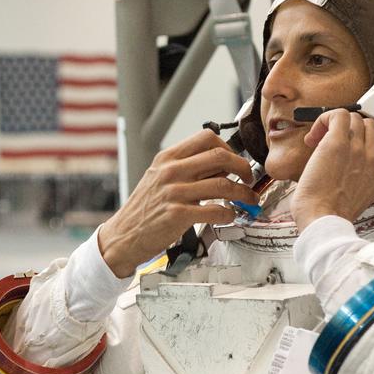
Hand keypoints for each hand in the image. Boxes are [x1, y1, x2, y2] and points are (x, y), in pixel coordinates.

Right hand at [97, 130, 258, 277]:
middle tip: (249, 178)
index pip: (207, 137)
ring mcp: (174, 192)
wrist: (124, 235)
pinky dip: (229, 213)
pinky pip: (216, 210)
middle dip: (243, 167)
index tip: (235, 161)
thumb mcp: (159, 179)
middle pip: (220, 156)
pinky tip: (229, 216)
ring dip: (243, 193)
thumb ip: (187, 169)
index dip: (229, 147)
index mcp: (167, 158)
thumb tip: (222, 166)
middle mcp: (171, 171)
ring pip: (223, 184)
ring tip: (248, 200)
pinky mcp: (179, 215)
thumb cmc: (144, 209)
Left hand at [291, 109, 373, 230]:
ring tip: (318, 141)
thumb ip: (363, 175)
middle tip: (331, 142)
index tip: (356, 141)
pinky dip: (324, 119)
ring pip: (354, 118)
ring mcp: (357, 149)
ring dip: (335, 125)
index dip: (372, 133)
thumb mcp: (361, 195)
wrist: (322, 219)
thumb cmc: (332, 213)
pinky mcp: (337, 144)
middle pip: (369, 124)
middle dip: (350, 129)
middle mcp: (373, 158)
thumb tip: (348, 160)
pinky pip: (338, 115)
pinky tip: (313, 136)